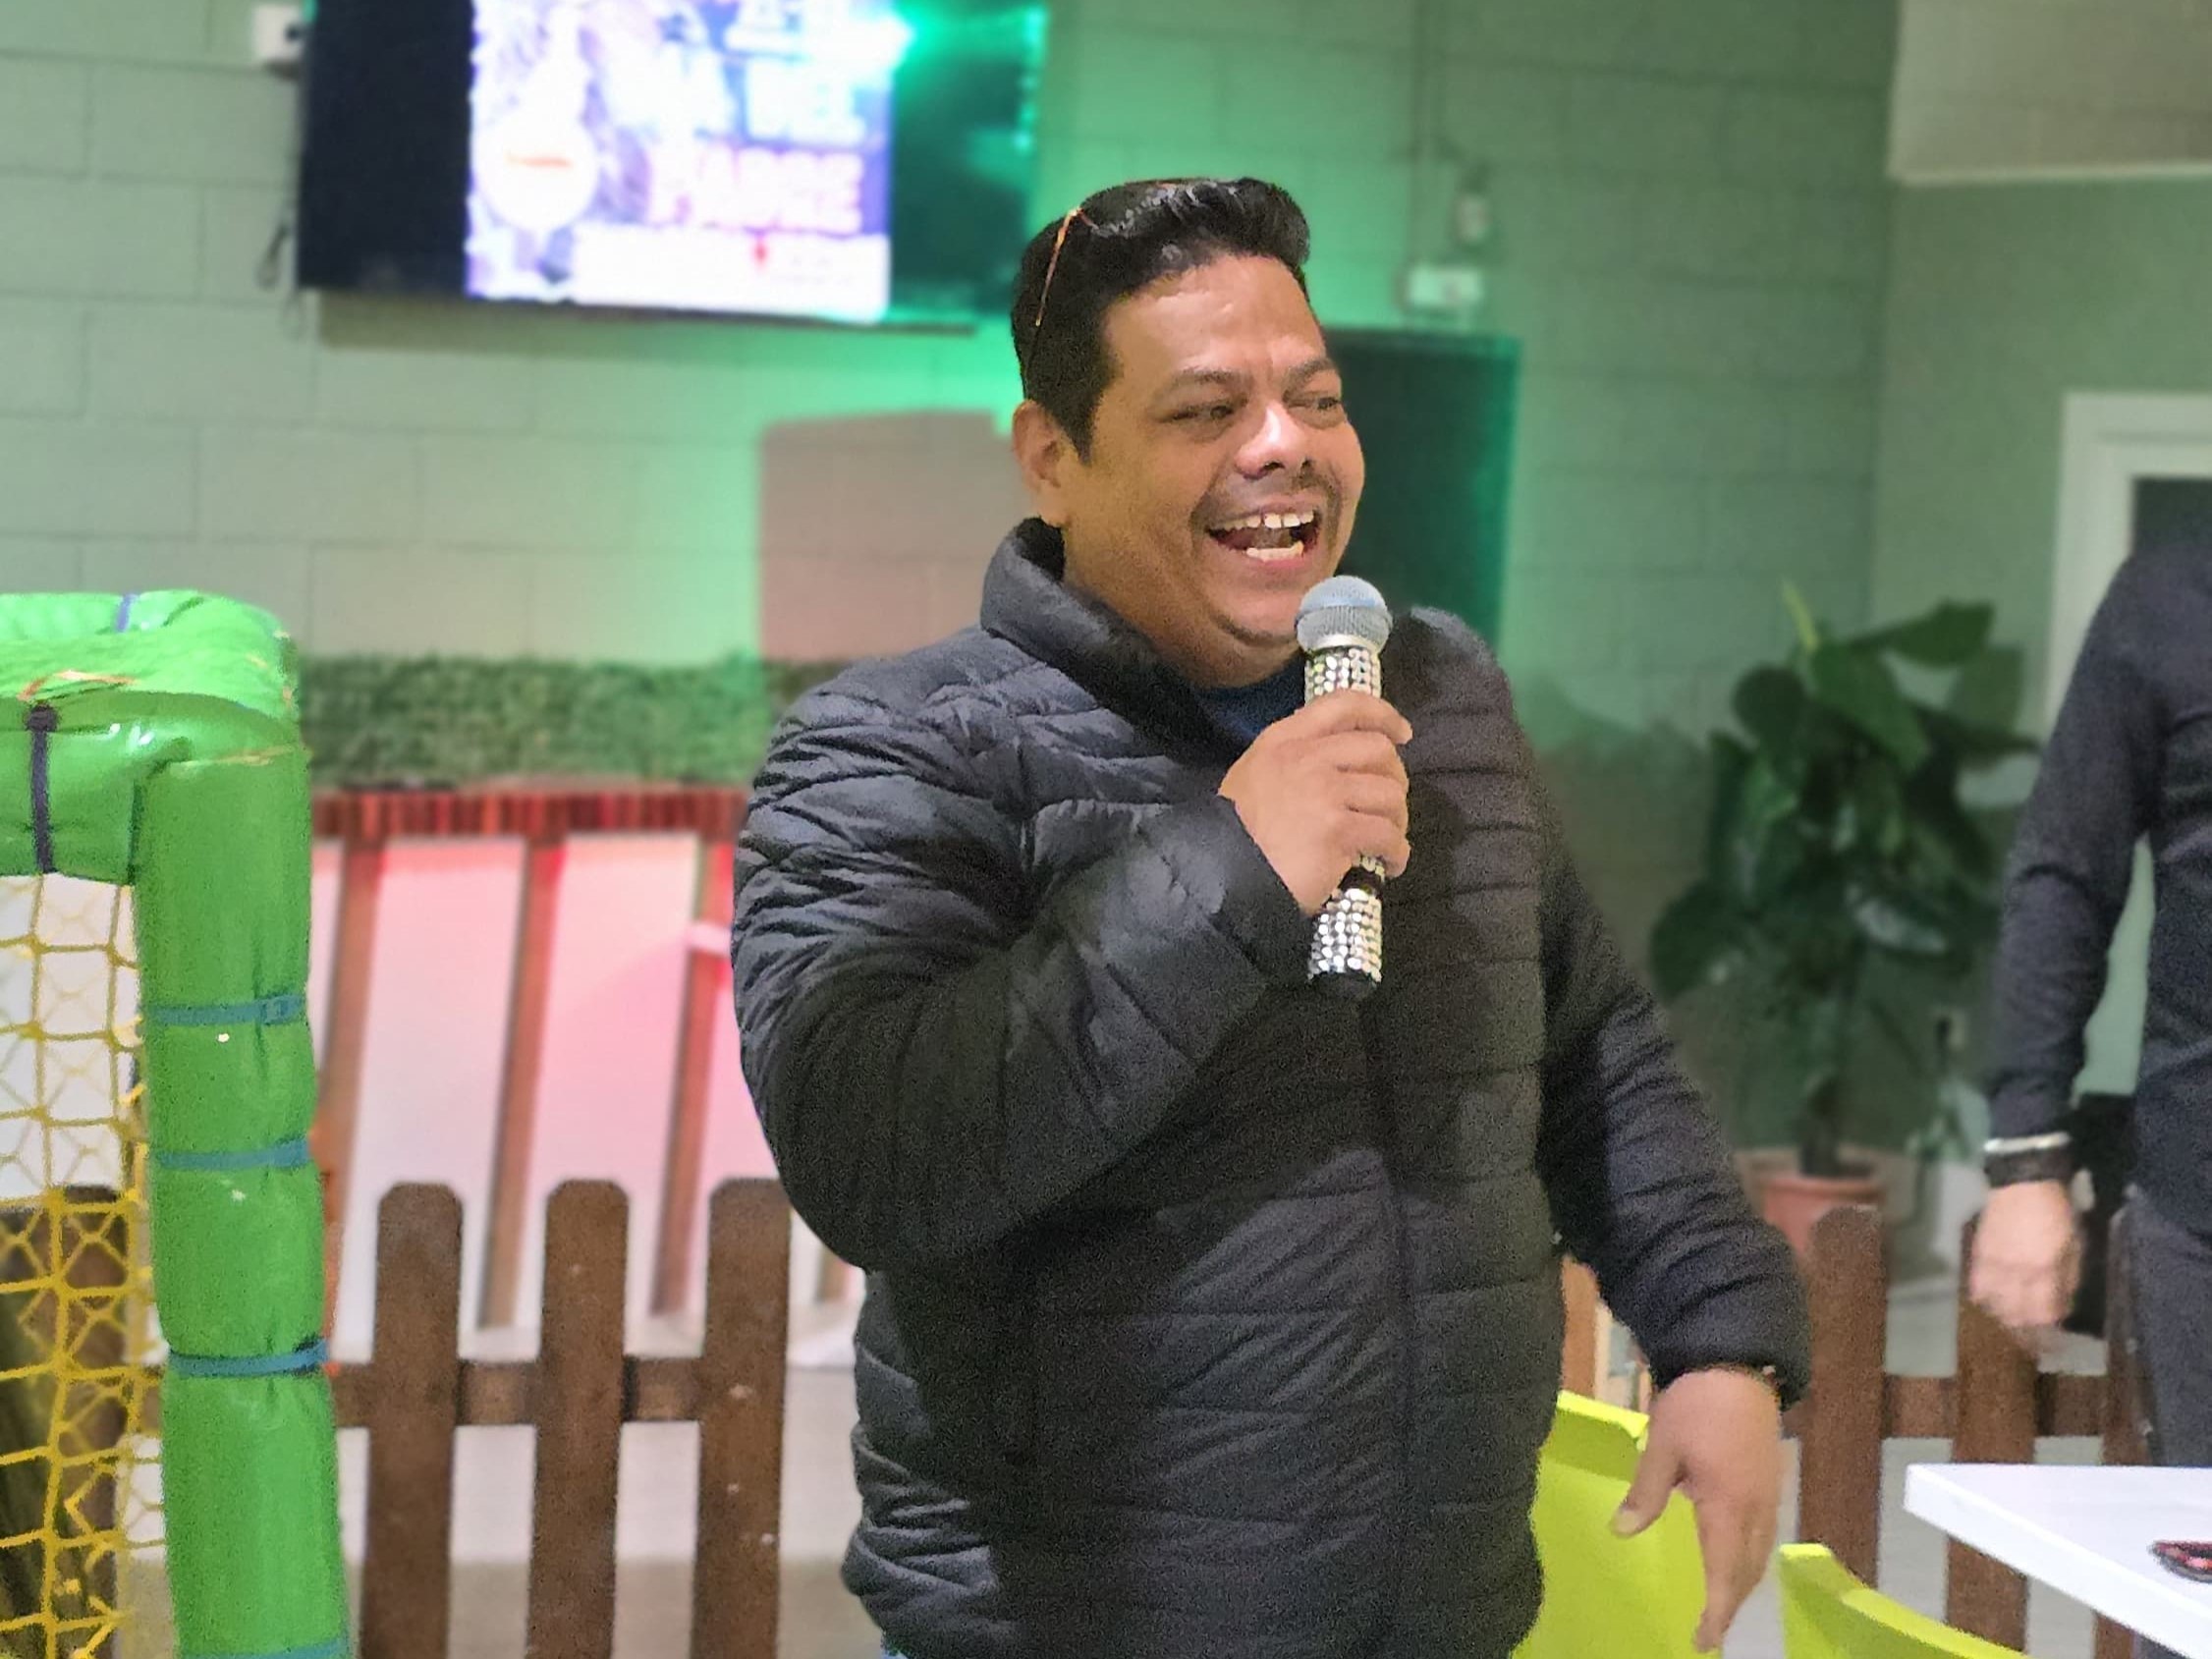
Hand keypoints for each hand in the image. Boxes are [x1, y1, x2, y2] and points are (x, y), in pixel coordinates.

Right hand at [1219, 691, 1411, 915]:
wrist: (1222, 873)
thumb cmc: (1235, 831)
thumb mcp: (1253, 774)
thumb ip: (1292, 760)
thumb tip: (1339, 766)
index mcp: (1284, 740)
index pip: (1343, 705)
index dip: (1381, 714)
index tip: (1402, 732)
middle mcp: (1307, 758)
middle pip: (1378, 750)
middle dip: (1395, 777)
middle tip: (1390, 803)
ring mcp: (1325, 793)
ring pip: (1389, 794)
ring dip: (1398, 819)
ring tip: (1388, 839)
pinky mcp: (1339, 830)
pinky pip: (1388, 836)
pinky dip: (1396, 852)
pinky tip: (1389, 864)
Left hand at [1614, 1368, 1782, 1653]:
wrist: (1736, 1363)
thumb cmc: (1695, 1404)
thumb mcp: (1662, 1447)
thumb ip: (1645, 1493)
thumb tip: (1623, 1532)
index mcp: (1729, 1506)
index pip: (1725, 1573)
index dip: (1716, 1611)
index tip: (1704, 1640)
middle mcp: (1757, 1508)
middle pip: (1748, 1570)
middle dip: (1730, 1602)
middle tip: (1708, 1628)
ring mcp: (1769, 1494)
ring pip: (1760, 1553)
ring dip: (1741, 1581)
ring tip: (1719, 1601)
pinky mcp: (1770, 1480)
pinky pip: (1764, 1533)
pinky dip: (1748, 1556)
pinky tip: (1731, 1554)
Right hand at [1969, 1180, 2080, 1338]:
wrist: (2022, 1182)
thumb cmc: (2057, 1213)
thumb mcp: (2075, 1244)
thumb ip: (2069, 1277)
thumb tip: (2063, 1305)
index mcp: (2044, 1271)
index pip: (2043, 1315)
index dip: (2049, 1333)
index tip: (2055, 1342)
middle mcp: (2016, 1273)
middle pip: (2016, 1317)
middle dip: (2026, 1332)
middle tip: (2034, 1339)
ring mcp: (1994, 1265)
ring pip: (1994, 1306)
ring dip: (2005, 1318)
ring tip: (2014, 1321)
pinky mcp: (1978, 1255)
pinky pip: (1977, 1288)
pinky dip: (1985, 1299)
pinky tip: (1992, 1301)